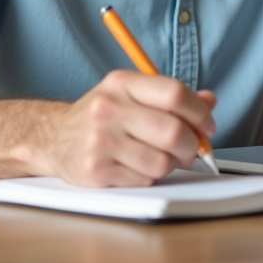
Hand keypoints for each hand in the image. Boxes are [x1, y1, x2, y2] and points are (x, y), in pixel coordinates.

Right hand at [42, 69, 215, 186]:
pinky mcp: (95, 170)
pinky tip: (135, 167)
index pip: (174, 93)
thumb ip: (170, 96)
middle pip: (173, 131)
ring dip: (169, 164)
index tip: (207, 126)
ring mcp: (100, 140)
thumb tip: (210, 101)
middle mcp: (108, 108)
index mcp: (121, 83)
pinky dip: (148, 177)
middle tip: (190, 149)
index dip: (200, 113)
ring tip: (158, 158)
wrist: (52, 138)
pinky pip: (143, 180)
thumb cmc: (101, 116)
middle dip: (191, 146)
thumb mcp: (130, 94)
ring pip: (162, 162)